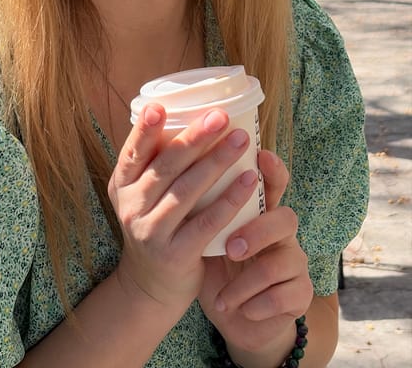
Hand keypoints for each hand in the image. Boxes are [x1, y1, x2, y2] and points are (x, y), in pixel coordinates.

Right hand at [108, 105, 258, 317]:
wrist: (151, 286)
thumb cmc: (156, 224)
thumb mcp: (143, 194)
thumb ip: (157, 164)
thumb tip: (189, 115)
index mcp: (122, 184)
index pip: (132, 152)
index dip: (145, 130)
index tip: (159, 106)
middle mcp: (131, 206)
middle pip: (166, 167)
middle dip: (195, 138)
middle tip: (221, 116)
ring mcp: (151, 232)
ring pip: (186, 191)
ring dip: (216, 163)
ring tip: (241, 140)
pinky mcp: (175, 255)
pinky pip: (206, 223)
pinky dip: (230, 201)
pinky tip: (250, 182)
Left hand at [198, 151, 313, 356]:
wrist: (232, 318)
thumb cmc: (216, 267)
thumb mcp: (206, 235)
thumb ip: (203, 207)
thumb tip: (174, 170)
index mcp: (259, 213)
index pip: (273, 184)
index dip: (272, 169)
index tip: (261, 154)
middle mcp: (281, 233)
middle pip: (285, 219)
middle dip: (256, 233)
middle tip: (230, 249)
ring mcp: (294, 264)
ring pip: (280, 263)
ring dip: (246, 282)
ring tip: (223, 297)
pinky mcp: (300, 295)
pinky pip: (282, 297)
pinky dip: (254, 305)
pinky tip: (237, 310)